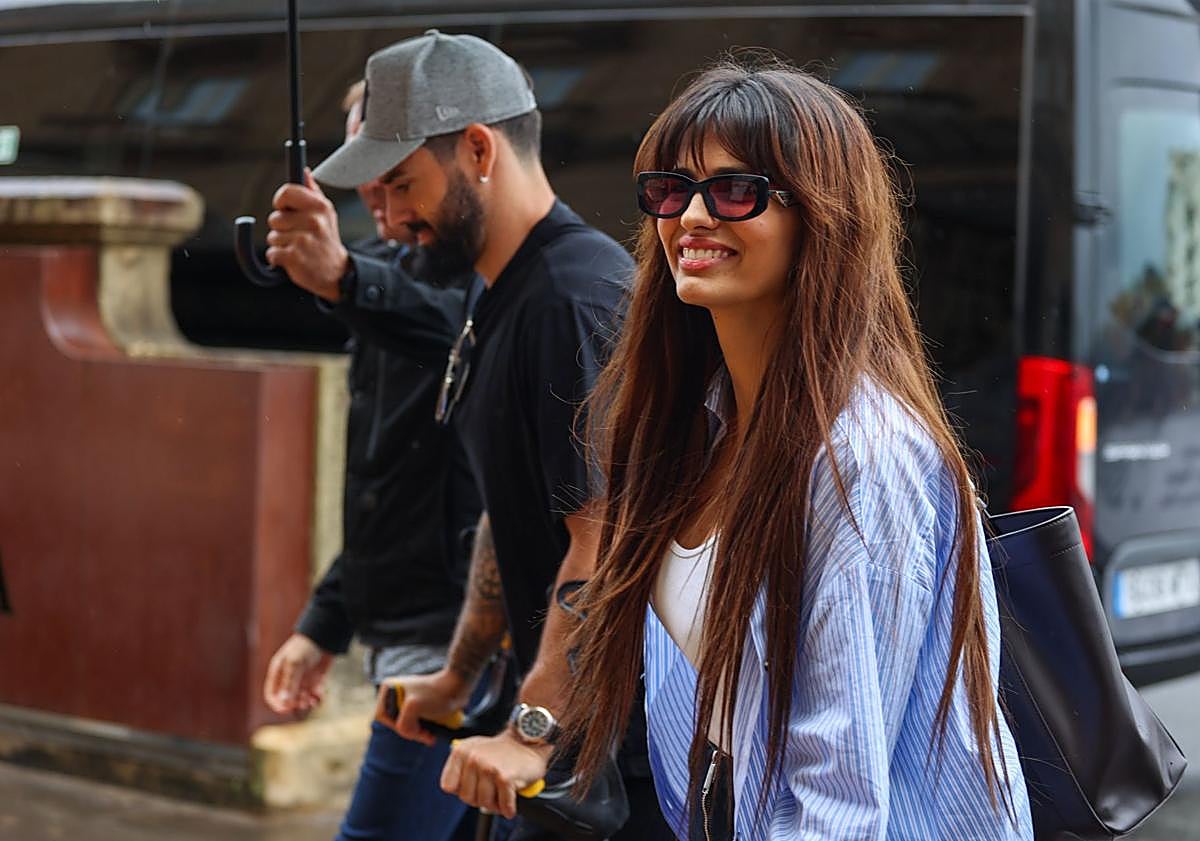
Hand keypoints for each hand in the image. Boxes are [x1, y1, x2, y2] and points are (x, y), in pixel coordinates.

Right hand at [263, 633, 332, 713]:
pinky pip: (314, 694)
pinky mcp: (315, 680)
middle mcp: (289, 678)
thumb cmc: (305, 646)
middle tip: (303, 701)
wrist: (325, 636)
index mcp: (278, 672)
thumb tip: (284, 703)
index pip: (271, 694)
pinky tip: (319, 697)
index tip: (287, 708)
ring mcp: (302, 679)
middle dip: (294, 703)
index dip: (277, 703)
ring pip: (301, 699)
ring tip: (312, 701)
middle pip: (287, 699)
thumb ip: (290, 683)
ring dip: (305, 702)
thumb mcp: (295, 664)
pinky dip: (316, 698)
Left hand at [265, 169, 350, 299]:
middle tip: (298, 236)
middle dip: (281, 229)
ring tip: (298, 249)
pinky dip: (278, 259)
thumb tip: (304, 171)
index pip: (286, 192)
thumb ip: (313, 192)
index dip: (281, 202)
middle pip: (275, 218)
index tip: (285, 210)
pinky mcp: (294, 258)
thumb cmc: (326, 241)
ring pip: (272, 237)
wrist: (337, 273)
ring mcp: (303, 240)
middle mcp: (313, 221)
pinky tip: (294, 259)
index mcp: (319, 207)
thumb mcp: (326, 214)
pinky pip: (272, 254)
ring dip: (280, 245)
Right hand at [377, 670, 471, 746]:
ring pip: (404, 725)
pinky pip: (413, 724)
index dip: (396, 726)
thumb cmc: (437, 694)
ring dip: (416, 733)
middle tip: (425, 736)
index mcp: (389, 688)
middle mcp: (395, 693)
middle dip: (409, 731)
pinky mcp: (417, 707)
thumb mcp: (413, 707)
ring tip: (429, 736)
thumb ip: (402, 723)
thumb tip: (404, 732)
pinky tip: (431, 734)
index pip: (382, 716)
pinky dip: (421, 731)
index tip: (414, 729)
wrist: (458, 687)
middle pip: (393, 722)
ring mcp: (406, 700)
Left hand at [440, 729, 550, 818]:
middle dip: (480, 798)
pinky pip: (503, 804)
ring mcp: (488, 767)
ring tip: (502, 794)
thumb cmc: (503, 750)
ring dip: (496, 804)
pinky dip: (508, 808)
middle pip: (466, 798)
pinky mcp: (504, 777)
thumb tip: (454, 789)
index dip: (462, 790)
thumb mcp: (474, 750)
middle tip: (492, 791)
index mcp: (461, 752)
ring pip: (484, 803)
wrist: (529, 741)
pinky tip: (511, 803)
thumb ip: (460, 768)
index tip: (473, 786)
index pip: (448, 786)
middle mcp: (473, 758)